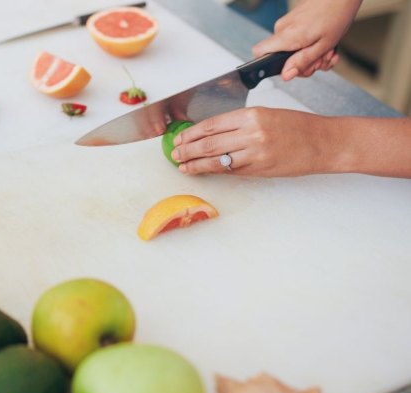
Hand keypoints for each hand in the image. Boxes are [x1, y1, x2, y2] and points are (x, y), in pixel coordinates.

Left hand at [170, 107, 332, 176]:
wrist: (324, 142)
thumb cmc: (298, 127)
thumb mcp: (266, 115)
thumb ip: (239, 124)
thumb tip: (211, 133)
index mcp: (252, 114)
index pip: (211, 124)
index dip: (191, 133)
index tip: (179, 137)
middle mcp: (252, 133)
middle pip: (209, 143)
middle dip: (187, 149)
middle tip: (175, 153)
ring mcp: (256, 153)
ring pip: (217, 160)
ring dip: (196, 164)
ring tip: (182, 165)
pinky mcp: (260, 169)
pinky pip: (231, 171)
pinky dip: (215, 171)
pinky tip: (203, 171)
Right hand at [252, 0, 361, 80]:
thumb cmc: (336, 14)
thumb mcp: (323, 45)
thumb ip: (302, 61)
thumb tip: (286, 75)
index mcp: (287, 36)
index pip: (259, 52)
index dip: (269, 65)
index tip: (290, 68)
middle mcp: (282, 29)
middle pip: (281, 58)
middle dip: (302, 64)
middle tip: (320, 60)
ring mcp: (287, 24)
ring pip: (292, 51)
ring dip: (311, 56)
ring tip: (327, 51)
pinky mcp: (293, 22)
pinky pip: (297, 41)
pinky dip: (311, 46)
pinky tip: (324, 45)